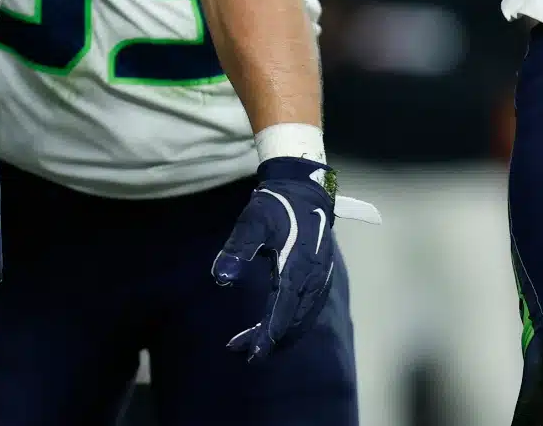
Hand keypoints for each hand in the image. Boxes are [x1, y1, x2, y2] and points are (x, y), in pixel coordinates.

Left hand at [211, 156, 337, 358]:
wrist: (304, 189)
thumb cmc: (275, 205)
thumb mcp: (252, 221)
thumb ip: (237, 248)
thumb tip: (221, 279)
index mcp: (297, 268)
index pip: (282, 311)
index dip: (267, 336)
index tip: (250, 353)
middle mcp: (313, 280)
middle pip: (292, 322)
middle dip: (268, 340)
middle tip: (239, 349)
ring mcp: (320, 280)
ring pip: (302, 319)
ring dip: (279, 335)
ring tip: (251, 343)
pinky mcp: (320, 278)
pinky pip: (307, 310)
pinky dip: (291, 323)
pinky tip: (274, 326)